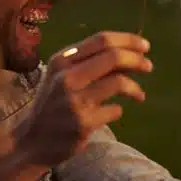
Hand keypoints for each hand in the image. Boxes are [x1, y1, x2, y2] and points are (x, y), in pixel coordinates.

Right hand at [14, 31, 151, 166]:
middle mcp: (66, 76)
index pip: (101, 40)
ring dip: (135, 88)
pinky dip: (119, 110)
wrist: (31, 140)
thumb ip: (90, 63)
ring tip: (139, 95)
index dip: (128, 40)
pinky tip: (113, 112)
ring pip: (119, 83)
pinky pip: (115, 110)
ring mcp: (74, 100)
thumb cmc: (53, 104)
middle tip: (149, 67)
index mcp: (62, 60)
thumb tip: (130, 54)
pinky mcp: (83, 122)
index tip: (145, 46)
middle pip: (113, 57)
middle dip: (137, 60)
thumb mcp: (62, 76)